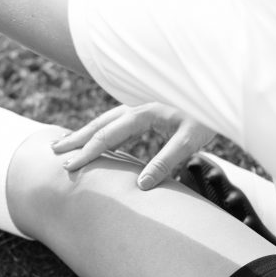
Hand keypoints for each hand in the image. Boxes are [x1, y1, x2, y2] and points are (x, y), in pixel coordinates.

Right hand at [51, 102, 215, 189]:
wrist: (222, 91)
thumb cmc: (209, 116)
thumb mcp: (190, 141)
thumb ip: (165, 161)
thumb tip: (141, 185)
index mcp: (144, 112)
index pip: (108, 135)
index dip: (88, 152)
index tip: (70, 167)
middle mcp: (138, 105)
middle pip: (100, 123)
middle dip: (76, 138)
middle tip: (53, 151)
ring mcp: (142, 105)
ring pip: (106, 119)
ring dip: (86, 131)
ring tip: (67, 142)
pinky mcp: (148, 109)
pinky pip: (117, 120)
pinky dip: (102, 129)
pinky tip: (99, 139)